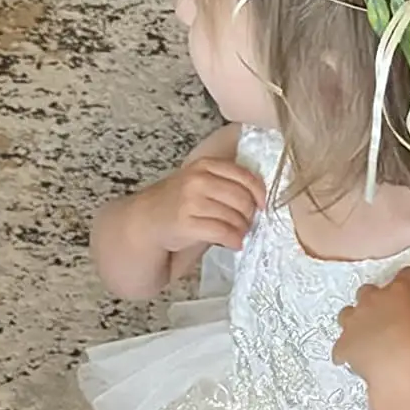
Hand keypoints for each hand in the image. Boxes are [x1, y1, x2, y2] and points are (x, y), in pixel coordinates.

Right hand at [132, 156, 266, 255]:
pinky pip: (223, 232)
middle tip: (247, 224)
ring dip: (242, 230)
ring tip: (239, 234)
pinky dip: (234, 241)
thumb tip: (259, 199)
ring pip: (235, 217)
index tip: (263, 205)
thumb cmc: (178, 202)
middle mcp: (198, 180)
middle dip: (250, 215)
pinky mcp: (187, 223)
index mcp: (205, 165)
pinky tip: (234, 244)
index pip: (244, 176)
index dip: (259, 193)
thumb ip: (225, 183)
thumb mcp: (200, 182)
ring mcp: (192, 201)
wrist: (146, 220)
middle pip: (242, 199)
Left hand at [333, 267, 409, 382]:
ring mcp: (354, 320)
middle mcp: (372, 299)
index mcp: (400, 290)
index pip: (407, 275)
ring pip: (347, 312)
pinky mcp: (344, 344)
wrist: (397, 364)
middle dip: (377, 300)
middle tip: (390, 315)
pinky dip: (347, 351)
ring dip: (356, 321)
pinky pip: (342, 347)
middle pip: (369, 290)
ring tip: (368, 334)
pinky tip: (355, 360)